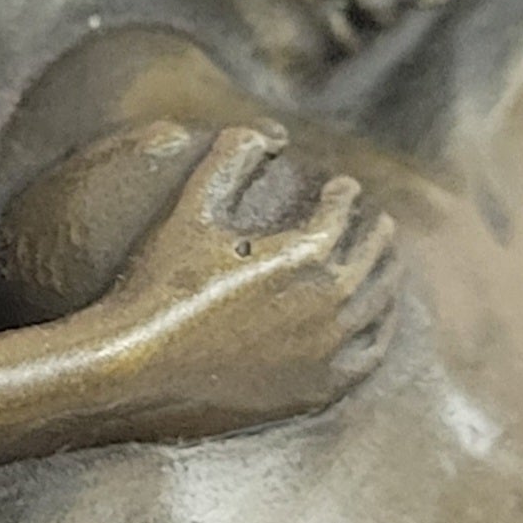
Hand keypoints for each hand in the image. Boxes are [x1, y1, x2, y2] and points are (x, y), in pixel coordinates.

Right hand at [117, 124, 398, 435]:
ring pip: (380, 303)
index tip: (342, 187)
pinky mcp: (318, 389)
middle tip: (376, 222)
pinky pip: (369, 356)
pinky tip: (376, 320)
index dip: (344, 193)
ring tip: (384, 264)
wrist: (136, 367)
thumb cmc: (160, 285)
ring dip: (386, 276)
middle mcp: (329, 302)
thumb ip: (229, 159)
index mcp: (307, 252)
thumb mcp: (190, 210)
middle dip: (375, 232)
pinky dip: (379, 331)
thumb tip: (267, 133)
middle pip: (375, 254)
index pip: (344, 209)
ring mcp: (328, 350)